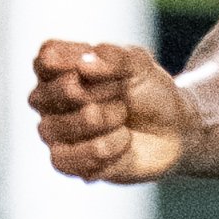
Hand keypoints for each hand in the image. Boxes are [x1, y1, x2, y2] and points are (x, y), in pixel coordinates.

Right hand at [30, 37, 189, 182]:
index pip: (46, 59)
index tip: (107, 67)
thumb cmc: (148, 92)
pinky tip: (122, 142)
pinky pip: (67, 159)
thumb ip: (114, 56)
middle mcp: (47, 99)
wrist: (172, 131)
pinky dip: (104, 150)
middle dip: (96, 93)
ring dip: (101, 121)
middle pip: (49, 94)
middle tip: (122, 96)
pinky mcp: (66, 162)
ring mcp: (53, 132)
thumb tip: (83, 64)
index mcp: (59, 67)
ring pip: (54, 129)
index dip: (76, 62)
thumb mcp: (140, 65)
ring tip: (123, 118)